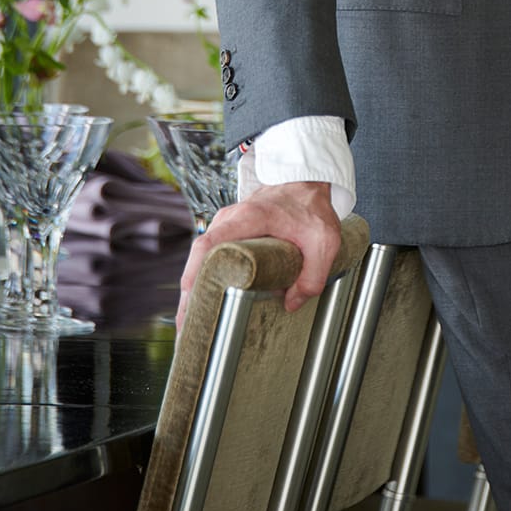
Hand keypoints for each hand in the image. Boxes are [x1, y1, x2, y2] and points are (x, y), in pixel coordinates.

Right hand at [175, 180, 341, 327]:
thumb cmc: (312, 207)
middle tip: (186, 327)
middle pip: (199, 255)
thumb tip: (291, 304)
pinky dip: (205, 276)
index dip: (195, 271)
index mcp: (249, 218)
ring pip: (202, 256)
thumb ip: (313, 275)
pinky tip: (206, 300)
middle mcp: (231, 218)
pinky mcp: (230, 230)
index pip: (211, 243)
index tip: (189, 299)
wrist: (306, 183)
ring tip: (192, 322)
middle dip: (190, 292)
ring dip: (195, 287)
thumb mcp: (324, 241)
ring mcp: (228, 223)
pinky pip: (211, 254)